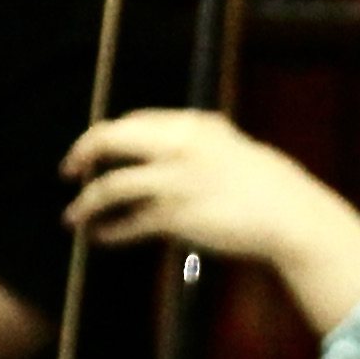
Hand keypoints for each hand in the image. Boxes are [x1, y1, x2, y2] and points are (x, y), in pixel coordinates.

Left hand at [60, 109, 350, 263]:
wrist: (291, 216)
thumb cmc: (265, 186)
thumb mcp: (228, 149)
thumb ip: (192, 146)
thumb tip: (157, 154)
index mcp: (192, 124)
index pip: (132, 122)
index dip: (106, 136)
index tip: (93, 150)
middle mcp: (177, 145)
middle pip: (109, 139)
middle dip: (82, 153)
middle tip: (68, 171)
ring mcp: (174, 180)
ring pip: (110, 186)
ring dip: (86, 203)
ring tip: (72, 217)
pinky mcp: (174, 216)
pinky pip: (127, 224)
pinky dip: (108, 231)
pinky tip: (99, 237)